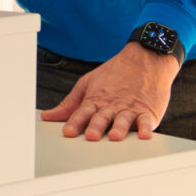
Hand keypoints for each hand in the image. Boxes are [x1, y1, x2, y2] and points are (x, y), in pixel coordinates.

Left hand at [44, 44, 179, 140]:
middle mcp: (112, 106)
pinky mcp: (148, 111)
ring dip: (119, 128)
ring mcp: (130, 109)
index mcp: (96, 100)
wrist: (145, 58)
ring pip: (123, 120)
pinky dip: (145, 128)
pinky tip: (143, 135)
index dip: (75, 123)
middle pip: (102, 118)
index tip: (68, 132)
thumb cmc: (115, 74)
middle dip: (96, 127)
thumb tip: (47, 116)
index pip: (83, 113)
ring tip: (114, 136)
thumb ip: (69, 104)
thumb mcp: (88, 83)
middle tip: (91, 136)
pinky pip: (146, 121)